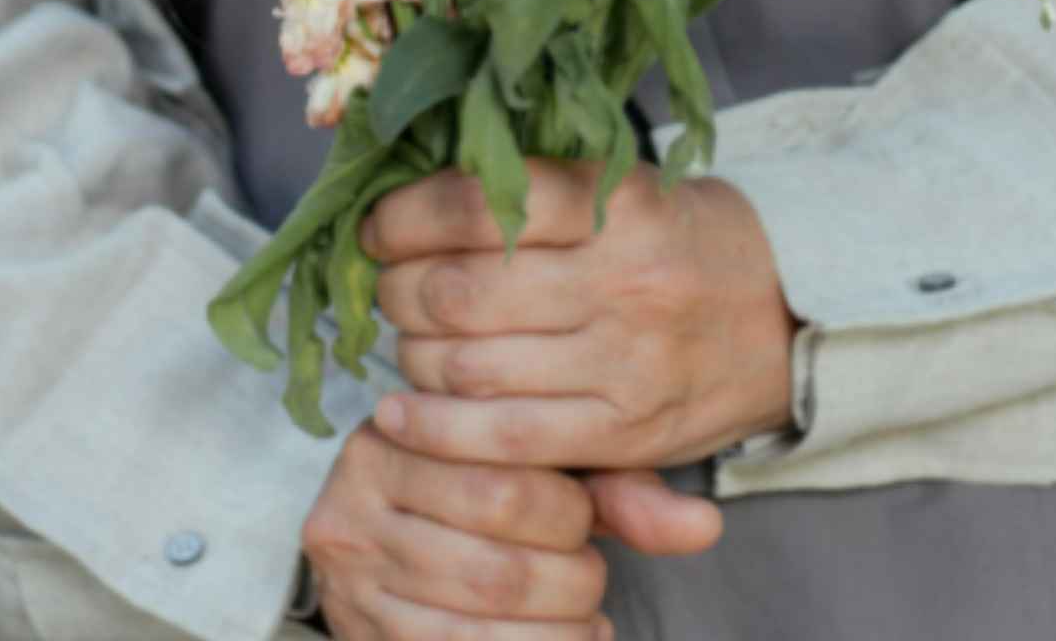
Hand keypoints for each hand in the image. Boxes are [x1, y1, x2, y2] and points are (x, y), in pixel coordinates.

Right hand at [301, 419, 611, 639]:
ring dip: (556, 628)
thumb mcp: (537, 461)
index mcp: (396, 435)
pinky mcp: (358, 633)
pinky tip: (567, 640)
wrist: (392, 526)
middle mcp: (353, 502)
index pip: (503, 483)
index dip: (568, 513)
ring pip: (479, 620)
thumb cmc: (483, 483)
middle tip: (590, 573)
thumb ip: (616, 487)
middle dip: (567, 579)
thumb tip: (704, 526)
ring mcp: (351, 578)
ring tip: (585, 615)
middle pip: (493, 561)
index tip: (585, 518)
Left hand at [361, 159, 797, 472]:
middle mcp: (626, 279)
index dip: (407, 216)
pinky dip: (435, 427)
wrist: (781, 316)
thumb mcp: (623, 186)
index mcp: (621, 202)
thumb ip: (533, 190)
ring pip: (470, 365)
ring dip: (411, 352)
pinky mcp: (625, 432)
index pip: (482, 203)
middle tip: (387, 282)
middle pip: (461, 290)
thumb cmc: (676, 238)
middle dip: (398, 288)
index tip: (378, 224)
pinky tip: (400, 410)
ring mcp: (627, 363)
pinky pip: (504, 439)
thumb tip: (412, 184)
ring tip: (407, 335)